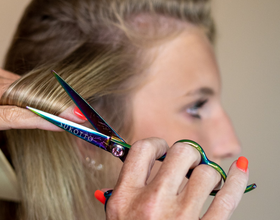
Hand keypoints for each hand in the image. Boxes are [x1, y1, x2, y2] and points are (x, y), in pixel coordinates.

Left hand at [0, 65, 85, 162]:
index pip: (13, 114)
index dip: (42, 119)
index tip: (67, 123)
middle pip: (27, 96)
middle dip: (56, 107)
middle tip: (81, 118)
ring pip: (25, 88)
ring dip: (48, 100)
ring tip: (71, 113)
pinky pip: (18, 83)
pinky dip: (34, 94)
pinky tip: (45, 104)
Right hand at [97, 138, 248, 219]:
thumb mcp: (116, 218)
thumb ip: (126, 191)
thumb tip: (141, 165)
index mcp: (126, 198)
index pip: (143, 150)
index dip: (156, 145)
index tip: (161, 151)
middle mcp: (151, 203)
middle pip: (181, 154)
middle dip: (188, 155)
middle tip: (188, 164)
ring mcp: (180, 218)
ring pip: (207, 173)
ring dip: (209, 174)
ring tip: (204, 182)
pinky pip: (228, 198)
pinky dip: (238, 180)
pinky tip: (240, 171)